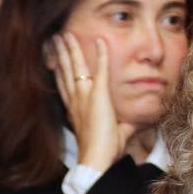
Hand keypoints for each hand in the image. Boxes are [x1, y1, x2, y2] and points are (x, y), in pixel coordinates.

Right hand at [51, 33, 135, 170]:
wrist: (96, 159)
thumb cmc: (103, 151)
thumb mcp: (115, 134)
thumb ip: (123, 126)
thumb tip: (136, 123)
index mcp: (75, 109)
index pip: (65, 84)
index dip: (59, 69)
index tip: (56, 57)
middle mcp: (76, 100)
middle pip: (65, 71)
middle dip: (62, 53)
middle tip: (57, 37)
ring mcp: (84, 97)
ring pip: (75, 66)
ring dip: (72, 48)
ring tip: (65, 34)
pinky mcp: (98, 96)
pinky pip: (100, 70)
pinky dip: (101, 54)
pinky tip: (100, 41)